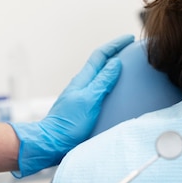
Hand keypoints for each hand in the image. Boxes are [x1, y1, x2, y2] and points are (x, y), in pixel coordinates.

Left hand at [11, 34, 133, 175]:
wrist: (51, 143)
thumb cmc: (68, 124)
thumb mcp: (89, 100)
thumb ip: (102, 81)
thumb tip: (115, 63)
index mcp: (83, 80)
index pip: (100, 55)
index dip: (115, 45)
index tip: (128, 38)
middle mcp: (82, 85)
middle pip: (100, 63)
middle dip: (115, 53)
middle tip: (130, 49)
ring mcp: (82, 96)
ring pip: (100, 76)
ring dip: (112, 68)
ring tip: (127, 67)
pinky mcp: (83, 107)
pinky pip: (99, 89)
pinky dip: (109, 84)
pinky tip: (115, 92)